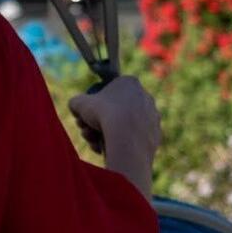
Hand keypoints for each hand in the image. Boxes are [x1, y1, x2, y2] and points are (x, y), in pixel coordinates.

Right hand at [68, 76, 160, 198]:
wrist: (127, 138)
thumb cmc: (104, 114)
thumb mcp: (79, 103)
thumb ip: (76, 102)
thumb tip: (76, 107)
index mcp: (129, 83)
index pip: (108, 91)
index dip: (94, 104)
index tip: (86, 115)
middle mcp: (145, 97)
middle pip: (115, 110)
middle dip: (98, 122)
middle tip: (86, 131)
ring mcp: (153, 116)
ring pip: (124, 126)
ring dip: (106, 134)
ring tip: (95, 143)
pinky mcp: (156, 135)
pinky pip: (134, 139)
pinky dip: (121, 144)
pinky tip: (109, 149)